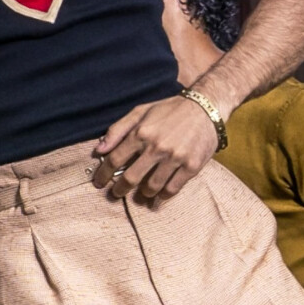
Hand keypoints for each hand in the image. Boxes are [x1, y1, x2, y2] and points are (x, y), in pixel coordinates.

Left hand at [94, 94, 222, 203]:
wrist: (204, 108)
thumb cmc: (169, 110)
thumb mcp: (140, 112)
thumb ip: (117, 130)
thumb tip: (99, 150)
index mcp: (141, 133)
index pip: (115, 159)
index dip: (103, 174)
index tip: (99, 183)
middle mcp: (157, 147)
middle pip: (131, 178)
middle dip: (119, 189)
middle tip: (116, 193)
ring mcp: (175, 158)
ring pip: (152, 187)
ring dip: (142, 194)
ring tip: (140, 193)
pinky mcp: (191, 166)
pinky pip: (173, 189)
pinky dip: (163, 196)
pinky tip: (158, 197)